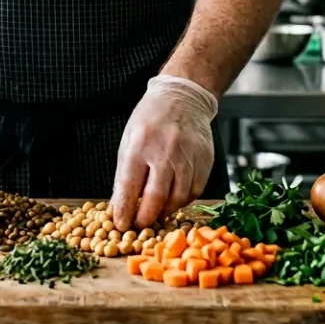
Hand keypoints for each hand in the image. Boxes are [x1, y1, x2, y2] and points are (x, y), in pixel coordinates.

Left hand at [109, 75, 217, 230]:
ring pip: (178, 198)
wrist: (183, 98)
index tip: (121, 224)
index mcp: (140, 145)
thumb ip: (125, 174)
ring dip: (165, 211)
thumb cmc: (151, 119)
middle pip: (156, 197)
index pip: (129, 187)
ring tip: (156, 213)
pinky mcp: (205, 160)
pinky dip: (183, 201)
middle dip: (145, 218)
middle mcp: (166, 151)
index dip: (125, 211)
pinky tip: (174, 199)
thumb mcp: (129, 140)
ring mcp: (188, 156)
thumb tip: (120, 206)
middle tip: (139, 225)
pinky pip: (195, 191)